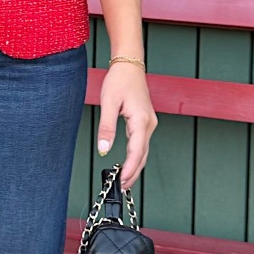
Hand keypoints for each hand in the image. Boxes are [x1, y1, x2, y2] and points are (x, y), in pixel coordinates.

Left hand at [96, 62, 156, 187]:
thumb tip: (104, 149)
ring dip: (135, 166)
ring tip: (124, 181)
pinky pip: (142, 143)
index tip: (122, 181)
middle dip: (133, 173)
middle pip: (143, 155)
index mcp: (141, 120)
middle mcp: (149, 124)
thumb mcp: (108, 103)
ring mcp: (149, 123)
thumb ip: (106, 128)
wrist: (129, 66)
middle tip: (122, 188)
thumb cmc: (119, 81)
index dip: (130, 169)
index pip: (137, 151)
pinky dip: (136, 156)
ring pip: (143, 150)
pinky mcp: (145, 122)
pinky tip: (128, 163)